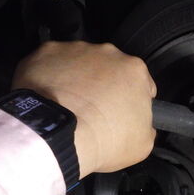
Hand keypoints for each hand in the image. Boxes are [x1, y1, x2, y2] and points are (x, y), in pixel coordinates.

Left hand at [12, 41, 156, 178]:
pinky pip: (52, 63)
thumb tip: (142, 127)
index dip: (133, 101)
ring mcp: (76, 50)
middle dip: (105, 87)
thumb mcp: (142, 144)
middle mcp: (107, 53)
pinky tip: (51, 99)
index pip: (142, 82)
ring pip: (81, 64)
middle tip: (96, 113)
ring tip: (70, 108)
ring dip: (78, 81)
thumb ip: (146, 127)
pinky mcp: (47, 54)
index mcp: (135, 71)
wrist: (60, 136)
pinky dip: (51, 77)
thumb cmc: (101, 139)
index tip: (124, 114)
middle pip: (110, 69)